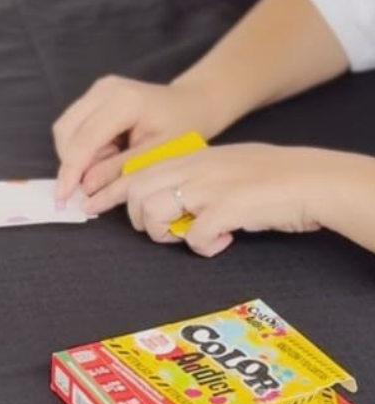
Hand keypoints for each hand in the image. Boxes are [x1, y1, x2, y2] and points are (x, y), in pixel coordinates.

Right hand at [52, 75, 213, 202]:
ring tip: (110, 161)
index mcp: (124, 101)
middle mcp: (103, 89)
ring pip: (65, 128)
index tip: (62, 196)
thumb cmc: (182, 128)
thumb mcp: (156, 155)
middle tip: (98, 179)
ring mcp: (96, 89)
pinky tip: (108, 151)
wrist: (192, 103)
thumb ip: (119, 171)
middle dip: (73, 162)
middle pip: (66, 130)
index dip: (71, 169)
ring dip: (78, 154)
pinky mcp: (93, 95)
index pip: (85, 139)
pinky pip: (74, 125)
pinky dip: (83, 146)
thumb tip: (85, 188)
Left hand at [90, 143, 326, 257]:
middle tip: (163, 232)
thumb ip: (196, 177)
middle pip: (136, 192)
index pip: (137, 170)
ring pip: (152, 211)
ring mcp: (208, 186)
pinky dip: (202, 246)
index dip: (109, 190)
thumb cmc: (273, 178)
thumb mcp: (226, 166)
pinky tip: (222, 242)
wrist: (312, 180)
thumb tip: (173, 203)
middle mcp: (194, 168)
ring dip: (164, 233)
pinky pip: (193, 235)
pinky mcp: (226, 208)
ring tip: (192, 237)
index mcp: (192, 156)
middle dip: (137, 219)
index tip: (90, 205)